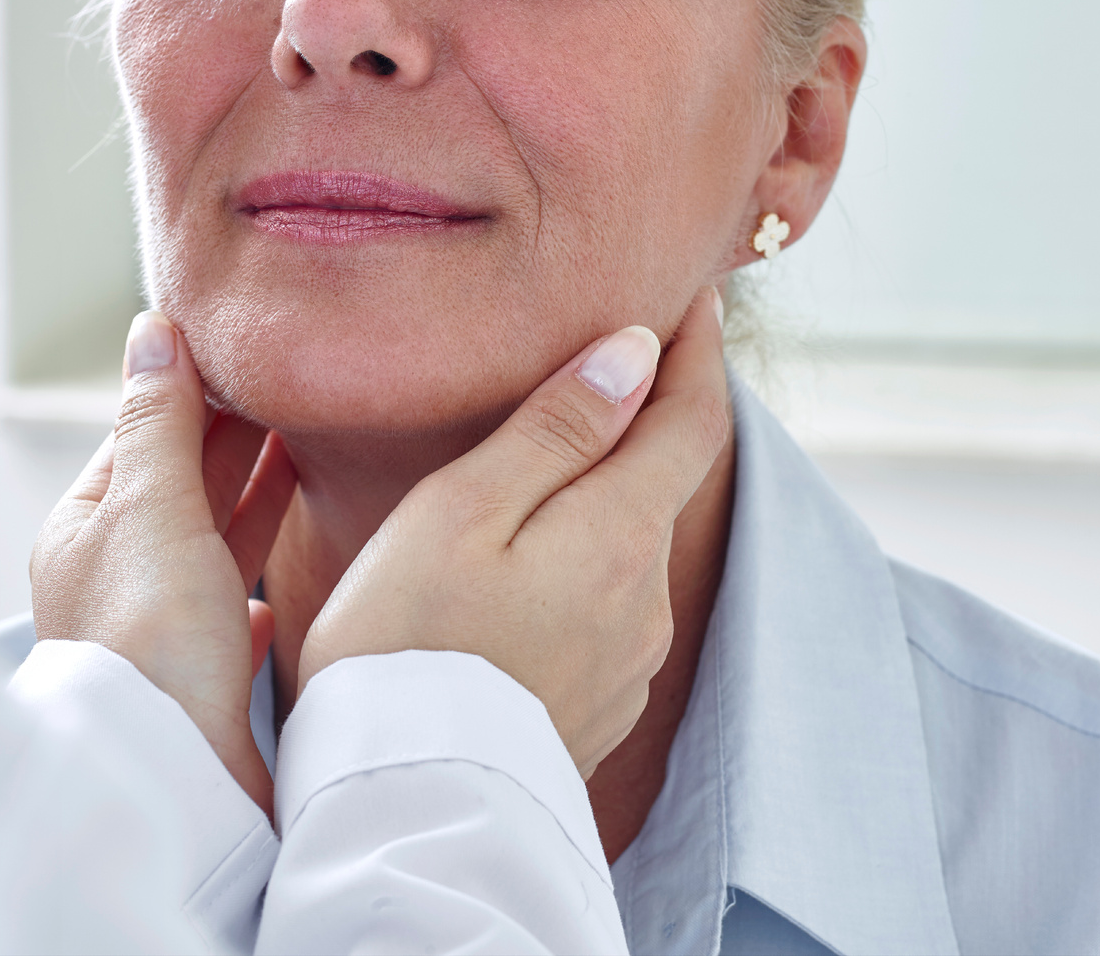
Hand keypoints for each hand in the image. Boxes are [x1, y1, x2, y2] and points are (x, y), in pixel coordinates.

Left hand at [29, 312, 297, 813]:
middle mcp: (115, 582)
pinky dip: (255, 593)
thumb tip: (151, 330)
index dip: (192, 391)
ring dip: (253, 499)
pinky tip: (275, 593)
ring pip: (211, 547)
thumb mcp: (152, 507)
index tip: (245, 350)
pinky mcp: (203, 687)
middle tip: (291, 380)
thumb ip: (160, 421)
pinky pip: (231, 622)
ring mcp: (159, 636)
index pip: (140, 438)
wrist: (173, 778)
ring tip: (306, 446)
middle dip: (230, 436)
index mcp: (85, 533)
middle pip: (179, 488)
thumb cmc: (150, 639)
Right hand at [299, 287, 730, 776]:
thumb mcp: (463, 508)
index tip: (695, 297)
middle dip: (651, 414)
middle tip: (625, 351)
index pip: (689, 418)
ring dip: (613, 491)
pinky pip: (609, 606)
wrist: (403, 802)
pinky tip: (533, 557)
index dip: (697, 351)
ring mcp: (628, 661)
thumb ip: (554, 429)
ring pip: (633, 546)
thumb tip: (635, 353)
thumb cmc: (406, 641)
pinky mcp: (599, 705)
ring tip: (561, 451)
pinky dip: (588, 558)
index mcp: (619, 534)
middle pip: (665, 480)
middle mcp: (645, 600)